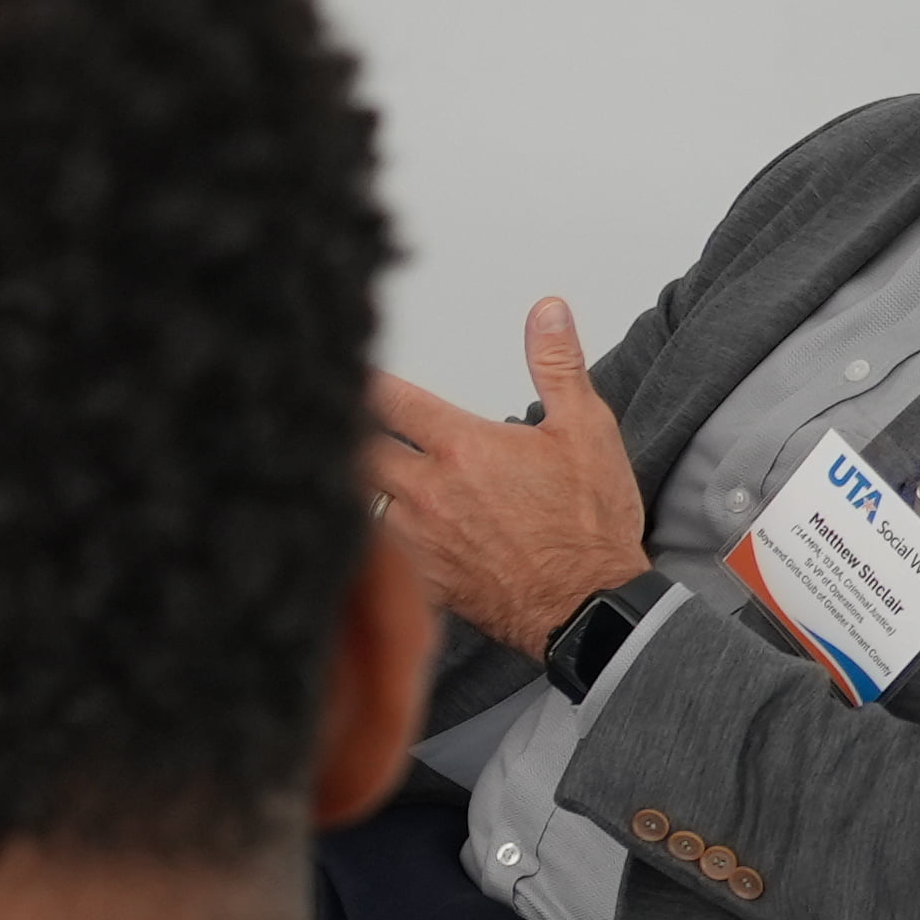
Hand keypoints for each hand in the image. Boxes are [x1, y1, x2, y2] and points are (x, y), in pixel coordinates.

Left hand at [362, 299, 655, 655]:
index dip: (365, 383)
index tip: (349, 370)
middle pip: (357, 450)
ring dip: (350, 484)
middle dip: (343, 432)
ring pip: (357, 502)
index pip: (392, 401)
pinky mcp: (422, 580)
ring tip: (339, 469)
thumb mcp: (586, 430)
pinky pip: (373, 554)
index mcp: (463, 449)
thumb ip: (558, 364)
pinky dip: (363, 537)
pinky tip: (357, 529)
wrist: (589, 607)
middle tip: (329, 418)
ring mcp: (420, 539)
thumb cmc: (590, 525)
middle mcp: (429, 492)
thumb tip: (547, 312)